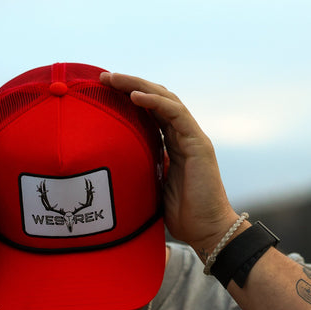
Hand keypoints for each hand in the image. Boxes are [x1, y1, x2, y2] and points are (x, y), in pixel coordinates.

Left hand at [99, 72, 241, 259]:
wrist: (206, 231)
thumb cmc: (182, 215)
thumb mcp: (153, 186)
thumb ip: (143, 169)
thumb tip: (117, 164)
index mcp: (173, 144)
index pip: (151, 112)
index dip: (129, 97)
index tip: (104, 90)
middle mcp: (183, 136)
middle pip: (157, 100)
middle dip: (130, 85)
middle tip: (104, 77)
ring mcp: (192, 138)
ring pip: (166, 100)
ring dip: (138, 86)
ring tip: (114, 79)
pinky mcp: (199, 145)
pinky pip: (176, 115)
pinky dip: (155, 103)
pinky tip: (135, 96)